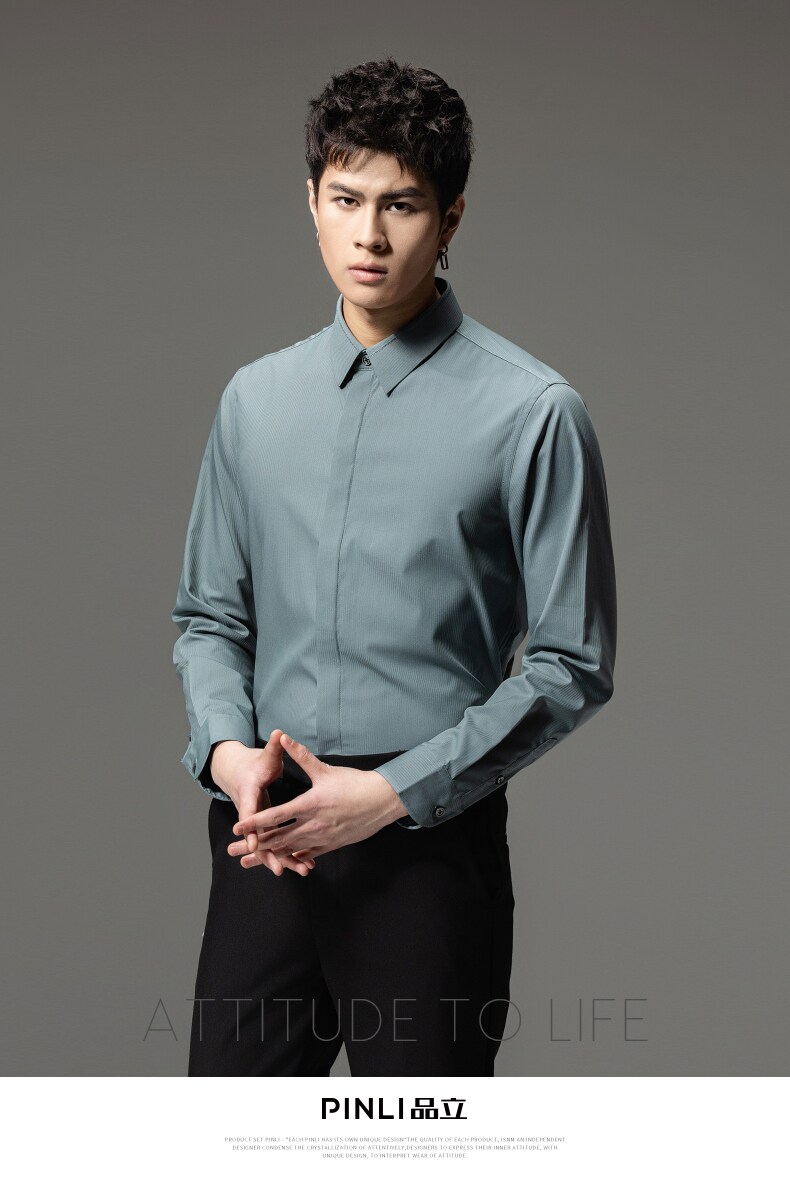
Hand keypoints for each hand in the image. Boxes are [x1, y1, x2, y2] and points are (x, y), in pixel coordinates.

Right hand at [211, 731, 316, 877]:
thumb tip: (278, 731)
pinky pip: (279, 843)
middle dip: (269, 854)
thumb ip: (273, 746)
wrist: (237, 773)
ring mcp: (260, 822)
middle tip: (280, 869)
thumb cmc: (253, 764)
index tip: (254, 842)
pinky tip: (307, 864)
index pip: (249, 813)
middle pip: (259, 837)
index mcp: (249, 795)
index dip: (252, 828)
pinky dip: (291, 853)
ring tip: (304, 870)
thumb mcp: (263, 755)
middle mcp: (252, 813)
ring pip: (271, 844)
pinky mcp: (269, 827)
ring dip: (284, 858)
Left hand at [227, 732, 409, 865]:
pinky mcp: (332, 843)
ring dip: (269, 855)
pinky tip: (283, 860)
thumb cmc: (355, 783)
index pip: (275, 815)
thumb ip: (301, 756)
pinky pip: (308, 854)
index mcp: (309, 804)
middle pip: (278, 837)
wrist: (382, 801)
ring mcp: (323, 837)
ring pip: (290, 849)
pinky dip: (294, 856)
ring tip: (250, 861)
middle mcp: (314, 824)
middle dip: (254, 844)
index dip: (254, 822)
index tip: (237, 827)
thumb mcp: (325, 769)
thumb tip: (283, 737)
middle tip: (233, 851)